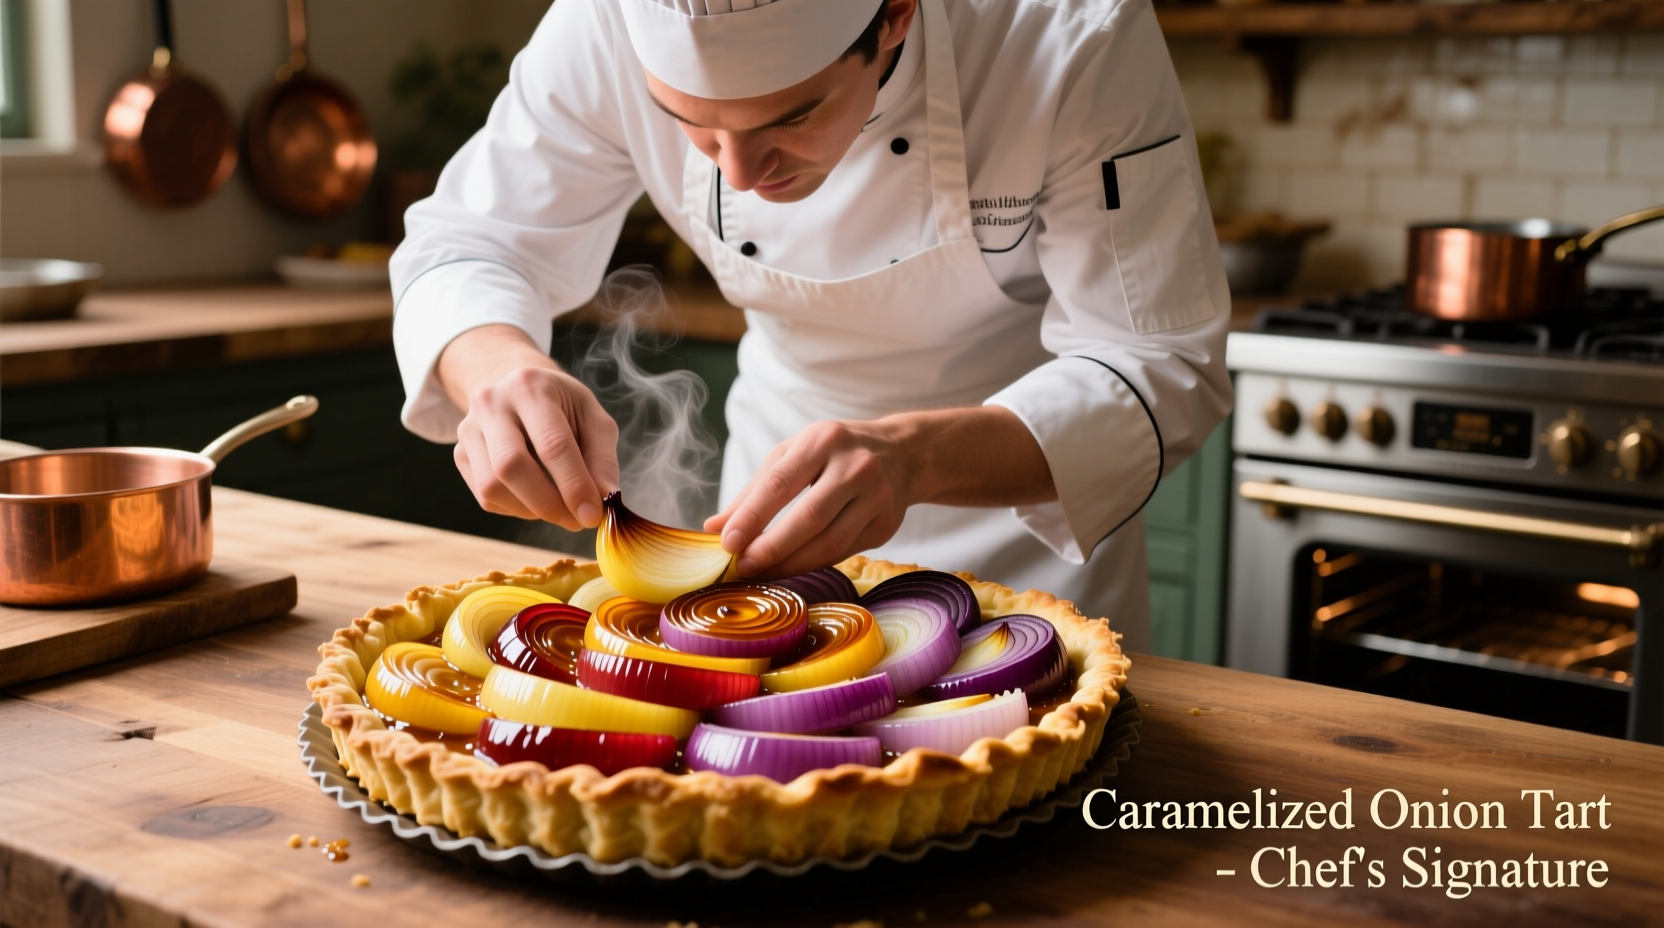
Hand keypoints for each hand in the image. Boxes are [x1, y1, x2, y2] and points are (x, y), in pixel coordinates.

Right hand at [441, 326, 619, 530]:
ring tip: (558, 508)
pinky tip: (535, 498)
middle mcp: (492, 403)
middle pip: (511, 466)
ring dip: (531, 510)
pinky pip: (485, 497)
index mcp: (531, 387)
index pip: (551, 444)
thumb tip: (604, 499)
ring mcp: (469, 428)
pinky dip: (515, 508)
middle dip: (548, 503)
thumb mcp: (593, 420)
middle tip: (575, 520)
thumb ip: (602, 460)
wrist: (520, 392)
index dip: (573, 485)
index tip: (592, 515)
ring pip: (492, 486)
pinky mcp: (460, 453)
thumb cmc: (564, 408)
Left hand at [704, 419, 911, 577]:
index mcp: (823, 440)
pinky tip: (793, 568)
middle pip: (808, 517)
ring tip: (764, 573)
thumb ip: (754, 491)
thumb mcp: (793, 455)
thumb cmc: (834, 453)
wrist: (902, 453)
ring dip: (792, 564)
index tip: (726, 543)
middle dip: (771, 548)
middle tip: (743, 568)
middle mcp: (855, 466)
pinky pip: (845, 551)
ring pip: (830, 542)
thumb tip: (712, 528)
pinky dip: (815, 563)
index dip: (751, 517)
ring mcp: (877, 496)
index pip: (780, 483)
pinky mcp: (888, 524)